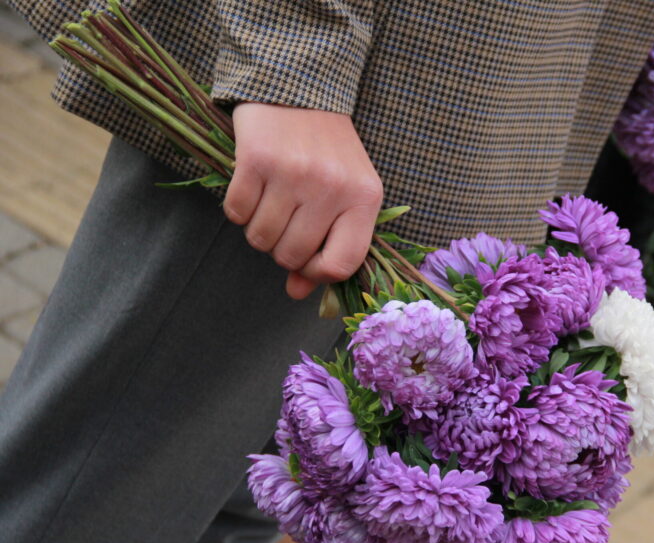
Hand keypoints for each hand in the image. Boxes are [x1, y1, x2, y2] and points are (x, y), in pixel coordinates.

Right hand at [223, 103, 382, 299]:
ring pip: (261, 239)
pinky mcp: (256, 159)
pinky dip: (238, 208)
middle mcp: (332, 188)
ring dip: (258, 229)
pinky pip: (235, 213)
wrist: (300, 88)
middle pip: (292, 256)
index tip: (308, 261)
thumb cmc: (327, 149)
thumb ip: (328, 245)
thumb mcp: (344, 194)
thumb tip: (297, 292)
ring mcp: (293, 174)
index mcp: (364, 199)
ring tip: (270, 203)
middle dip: (282, 249)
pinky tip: (252, 187)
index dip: (318, 273)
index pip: (342, 264)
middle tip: (285, 222)